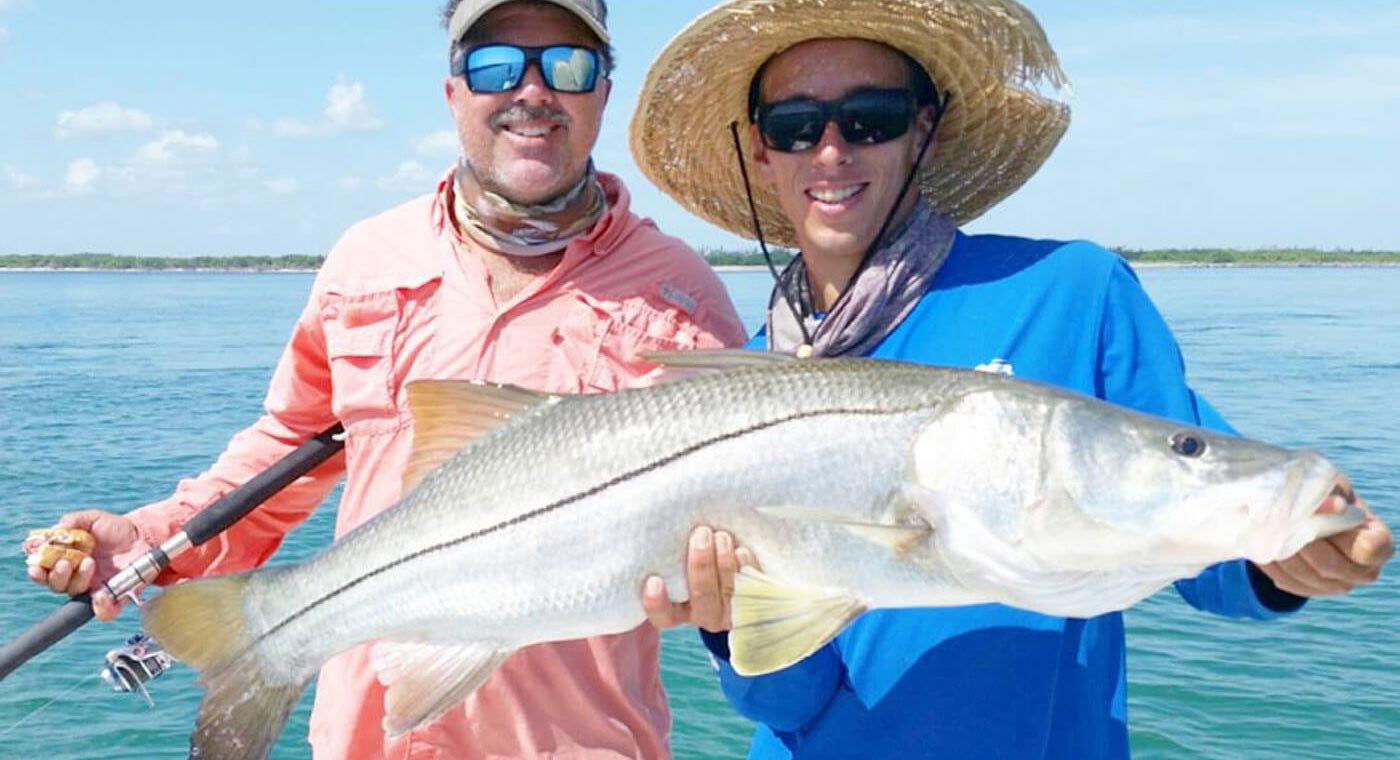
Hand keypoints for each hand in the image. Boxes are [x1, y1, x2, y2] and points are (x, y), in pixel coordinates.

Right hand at [24, 510, 149, 620]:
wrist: (142, 535)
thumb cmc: (113, 529)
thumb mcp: (92, 519)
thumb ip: (73, 521)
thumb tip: (54, 530)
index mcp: (66, 559)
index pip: (43, 570)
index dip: (36, 569)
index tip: (35, 562)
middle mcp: (75, 576)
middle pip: (55, 584)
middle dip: (54, 575)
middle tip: (64, 562)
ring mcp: (93, 587)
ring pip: (74, 593)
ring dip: (76, 579)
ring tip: (88, 562)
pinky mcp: (113, 596)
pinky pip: (103, 612)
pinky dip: (100, 606)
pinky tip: (100, 594)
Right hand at [642, 526, 757, 631]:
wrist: (735, 570)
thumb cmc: (696, 559)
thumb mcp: (678, 560)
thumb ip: (670, 551)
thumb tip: (649, 517)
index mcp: (678, 610)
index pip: (663, 615)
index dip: (656, 602)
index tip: (654, 579)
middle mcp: (703, 613)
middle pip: (702, 597)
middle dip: (701, 565)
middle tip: (701, 534)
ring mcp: (731, 610)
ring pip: (728, 591)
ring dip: (724, 562)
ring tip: (721, 536)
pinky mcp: (754, 600)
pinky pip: (753, 586)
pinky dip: (746, 568)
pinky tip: (741, 551)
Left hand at [1259, 477, 1393, 596]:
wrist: (1307, 511)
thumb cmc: (1324, 495)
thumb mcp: (1328, 487)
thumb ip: (1330, 494)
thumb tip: (1334, 505)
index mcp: (1377, 542)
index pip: (1367, 549)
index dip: (1339, 533)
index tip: (1315, 515)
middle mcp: (1363, 570)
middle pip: (1329, 565)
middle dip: (1301, 542)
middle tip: (1280, 522)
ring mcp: (1338, 584)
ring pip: (1304, 575)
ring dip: (1282, 551)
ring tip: (1269, 529)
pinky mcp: (1311, 589)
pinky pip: (1288, 581)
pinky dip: (1272, 562)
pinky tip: (1264, 542)